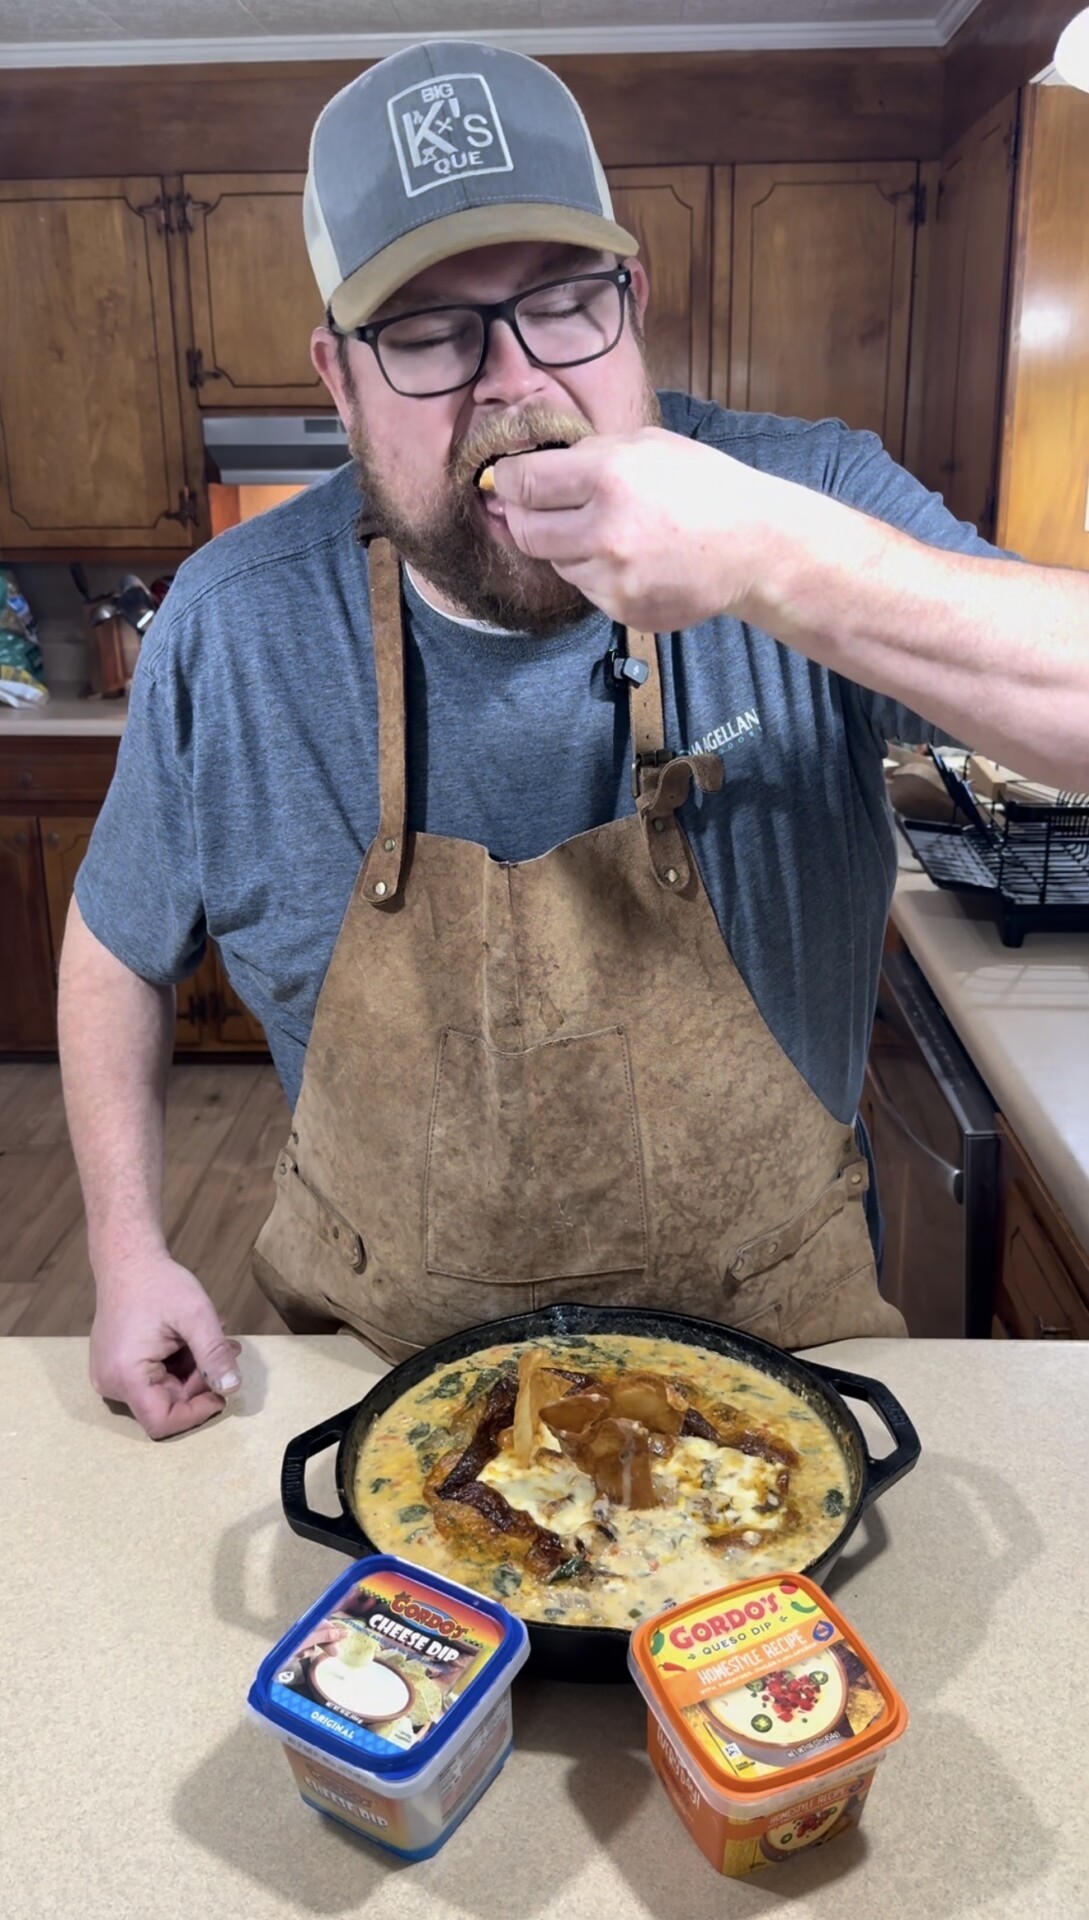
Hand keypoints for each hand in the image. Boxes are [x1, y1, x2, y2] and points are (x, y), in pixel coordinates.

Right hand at [89, 1252, 241, 1439]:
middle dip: (200, 1383)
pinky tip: (193, 1339)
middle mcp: (110, 1382)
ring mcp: (109, 1375)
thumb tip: (232, 1389)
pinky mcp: (114, 1367)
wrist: (127, 1260)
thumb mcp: (196, 1315)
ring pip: (161, 1391)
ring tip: (217, 1340)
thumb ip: (214, 1354)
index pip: (161, 1422)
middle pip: (164, 1404)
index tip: (221, 1391)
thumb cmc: (159, 1283)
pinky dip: (177, 1364)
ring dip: (193, 1371)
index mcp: (125, 1375)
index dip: (195, 1413)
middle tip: (227, 1351)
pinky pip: (151, 1378)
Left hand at [489, 428, 786, 630]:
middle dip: (521, 515)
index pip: (524, 483)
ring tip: (600, 529)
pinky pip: (585, 588)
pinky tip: (627, 556)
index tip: (507, 478)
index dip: (508, 479)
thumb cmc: (703, 487)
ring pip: (554, 562)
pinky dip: (593, 571)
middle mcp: (606, 531)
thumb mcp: (648, 446)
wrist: (752, 548)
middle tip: (533, 505)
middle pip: (525, 530)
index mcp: (610, 478)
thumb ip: (589, 453)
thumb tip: (532, 465)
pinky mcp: (621, 610)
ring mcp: (613, 578)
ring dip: (563, 544)